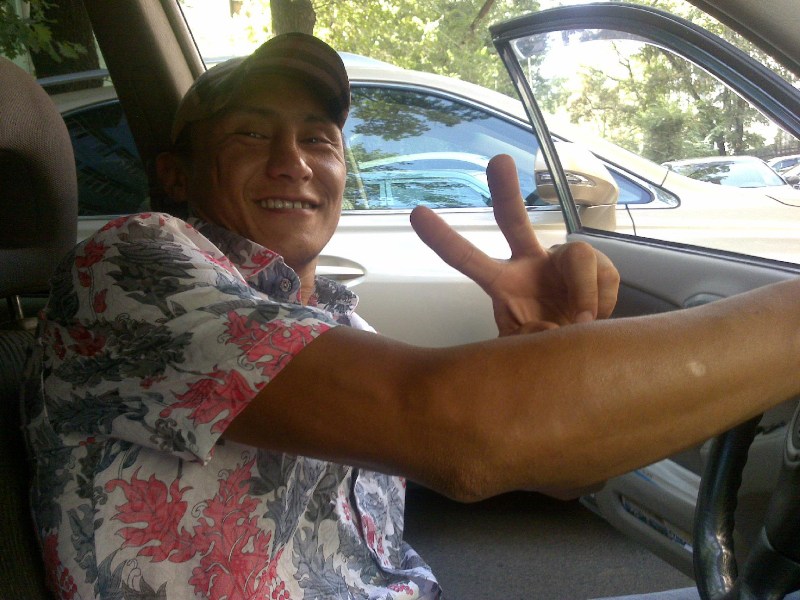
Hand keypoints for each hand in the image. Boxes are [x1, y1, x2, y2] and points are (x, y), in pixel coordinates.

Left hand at [410, 154, 619, 335]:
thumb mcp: (519, 357)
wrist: (583, 351)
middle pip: (514, 221)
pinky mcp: (599, 268)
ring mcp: (563, 262)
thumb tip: (546, 327)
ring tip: (580, 324)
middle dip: (505, 191)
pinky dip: (601, 305)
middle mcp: (528, 264)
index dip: (443, 238)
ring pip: (577, 256)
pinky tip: (594, 320)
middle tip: (498, 161)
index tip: (416, 213)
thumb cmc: (541, 346)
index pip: (466, 259)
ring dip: (584, 294)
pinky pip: (604, 278)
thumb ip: (521, 348)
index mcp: (501, 284)